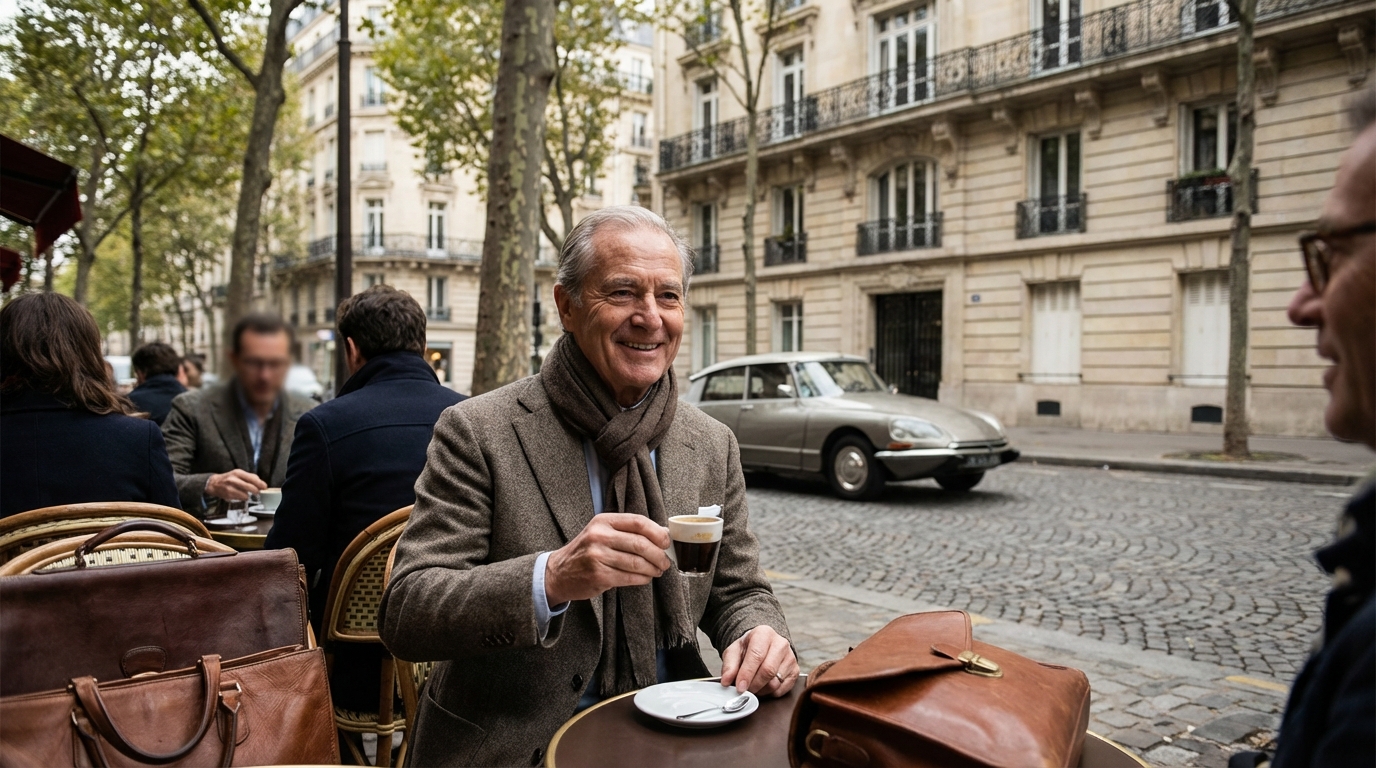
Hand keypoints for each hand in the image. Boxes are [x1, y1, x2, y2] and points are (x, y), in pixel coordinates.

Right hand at [204, 469, 266, 500]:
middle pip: (250, 487)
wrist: (214, 483)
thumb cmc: (229, 479)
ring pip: (246, 495)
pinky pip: (240, 498)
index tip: (265, 487)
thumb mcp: (239, 474)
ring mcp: (230, 487)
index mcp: (238, 472)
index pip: (252, 478)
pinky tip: (240, 495)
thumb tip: (260, 482)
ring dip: (248, 496)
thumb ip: (250, 477)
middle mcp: (234, 479)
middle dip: (256, 491)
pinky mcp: (228, 495)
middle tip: (257, 492)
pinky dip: (242, 498)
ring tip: (246, 494)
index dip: (260, 483)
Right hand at [544, 514, 671, 605]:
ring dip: (653, 569)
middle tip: (665, 562)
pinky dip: (643, 579)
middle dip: (659, 555)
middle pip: (640, 543)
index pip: (638, 522)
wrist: (558, 572)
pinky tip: (645, 578)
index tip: (666, 542)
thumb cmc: (586, 551)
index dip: (657, 532)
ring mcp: (597, 556)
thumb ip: (627, 531)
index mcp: (603, 521)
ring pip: (637, 562)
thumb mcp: (601, 532)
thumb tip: (662, 534)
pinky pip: (630, 577)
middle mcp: (599, 536)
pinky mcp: (599, 576)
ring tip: (657, 571)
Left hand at [719, 626, 797, 696]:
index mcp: (764, 634)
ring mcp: (790, 657)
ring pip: (775, 682)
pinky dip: (770, 693)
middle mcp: (780, 644)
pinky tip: (764, 686)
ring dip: (761, 690)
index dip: (747, 674)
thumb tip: (726, 681)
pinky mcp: (795, 671)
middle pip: (768, 671)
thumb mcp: (734, 651)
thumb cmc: (748, 648)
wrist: (762, 645)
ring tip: (753, 686)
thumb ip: (729, 666)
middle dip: (753, 685)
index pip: (756, 656)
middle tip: (744, 690)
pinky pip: (782, 690)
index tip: (739, 687)